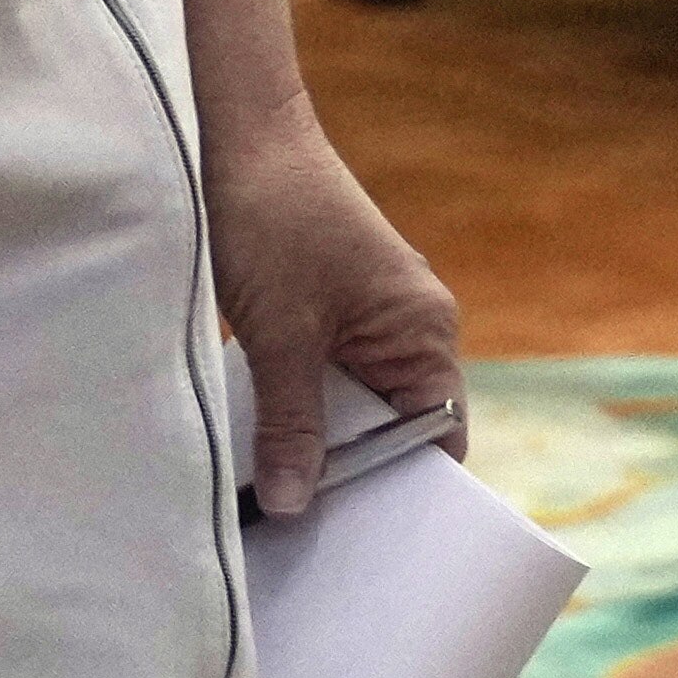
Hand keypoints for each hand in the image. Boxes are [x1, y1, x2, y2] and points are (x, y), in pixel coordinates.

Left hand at [204, 97, 460, 518]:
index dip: (406, 491)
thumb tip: (293, 506)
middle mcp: (410, 327)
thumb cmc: (273, 219)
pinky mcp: (330, 311)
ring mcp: (370, 318)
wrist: (239, 134)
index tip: (362, 543)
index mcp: (424, 330)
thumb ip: (293, 424)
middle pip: (398, 429)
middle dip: (354, 477)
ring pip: (356, 407)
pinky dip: (301, 410)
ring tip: (279, 498)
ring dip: (319, 443)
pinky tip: (264, 441)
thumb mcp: (280, 334)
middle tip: (308, 534)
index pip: (438, 436)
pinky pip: (328, 381)